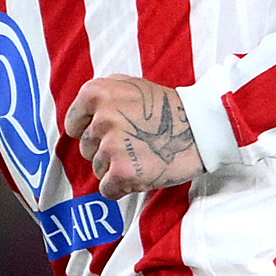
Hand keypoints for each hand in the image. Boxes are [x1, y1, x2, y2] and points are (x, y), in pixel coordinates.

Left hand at [64, 75, 204, 199]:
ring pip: (97, 169)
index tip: (106, 134)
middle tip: (134, 144)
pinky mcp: (122, 171)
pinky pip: (107, 189)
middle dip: (105, 151)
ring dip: (116, 168)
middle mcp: (101, 117)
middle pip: (86, 148)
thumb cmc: (165, 108)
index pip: (73, 123)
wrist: (201, 127)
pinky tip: (140, 175)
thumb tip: (80, 119)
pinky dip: (121, 188)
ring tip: (142, 156)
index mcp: (97, 92)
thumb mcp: (128, 85)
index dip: (90, 132)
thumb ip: (101, 98)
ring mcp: (111, 144)